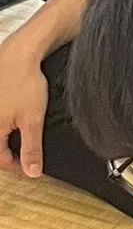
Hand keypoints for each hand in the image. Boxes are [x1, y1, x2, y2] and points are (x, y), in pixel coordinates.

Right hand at [0, 34, 49, 178]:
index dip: (17, 167)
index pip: (0, 160)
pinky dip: (5, 126)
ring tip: (22, 137)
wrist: (19, 55)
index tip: (31, 167)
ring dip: (7, 140)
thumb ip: (31, 148)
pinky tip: (14, 121)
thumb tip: (32, 172)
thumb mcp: (32, 119)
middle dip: (10, 153)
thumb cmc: (24, 83)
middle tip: (26, 156)